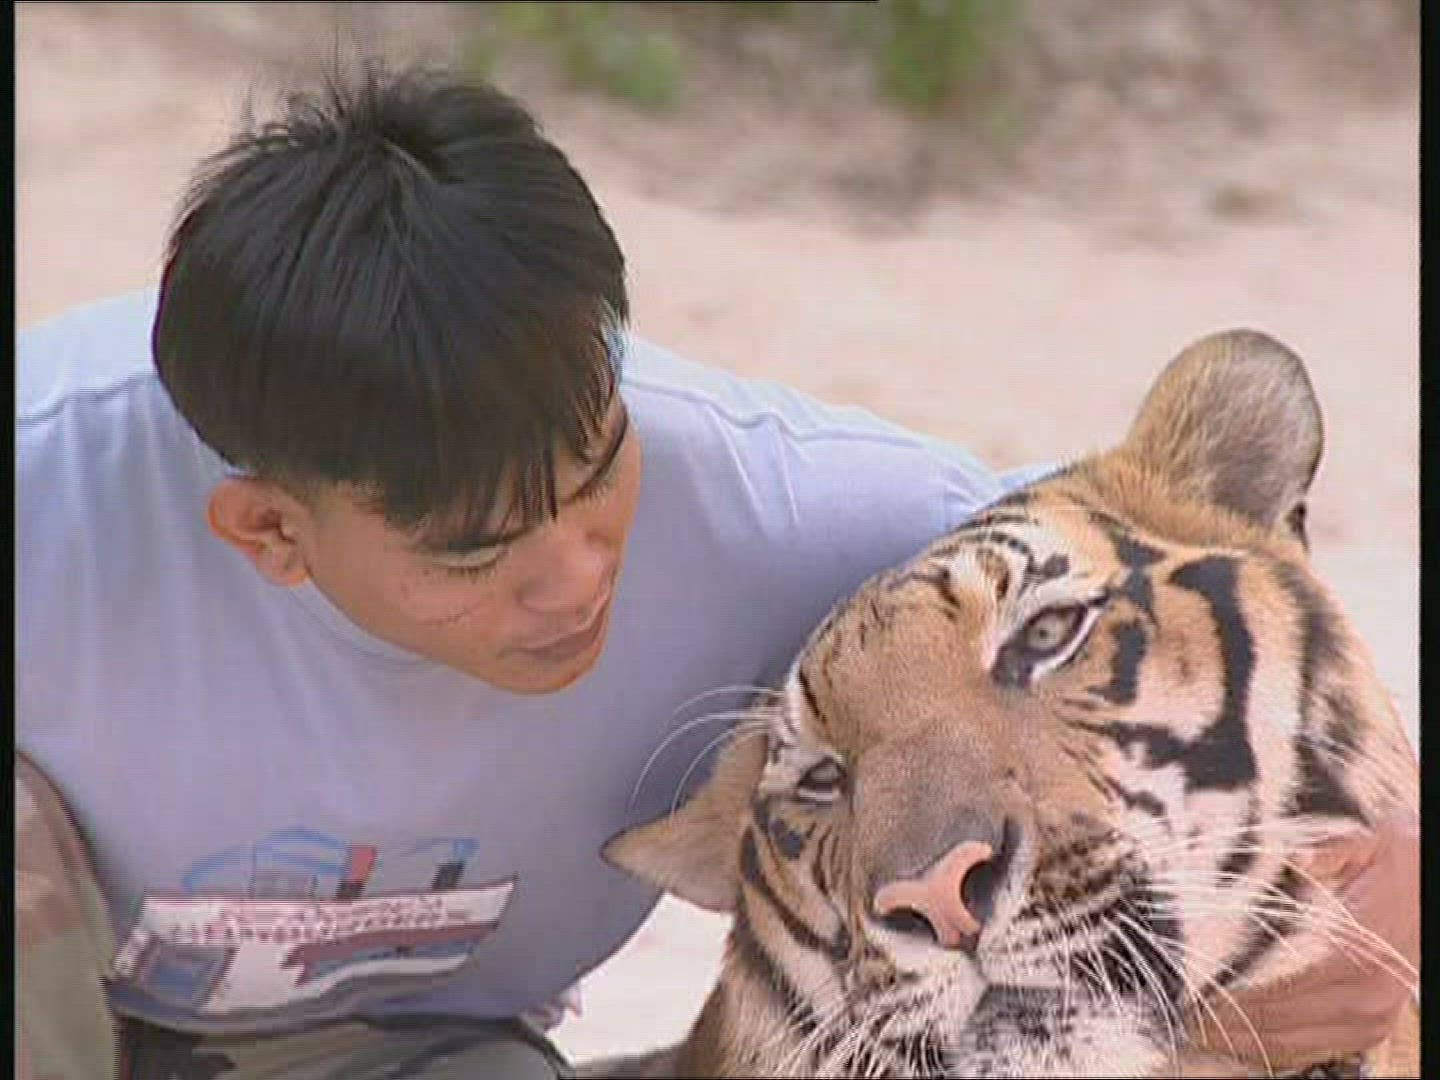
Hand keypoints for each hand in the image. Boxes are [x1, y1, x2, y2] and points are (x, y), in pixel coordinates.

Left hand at [1183, 806, 1418, 1071]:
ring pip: (1292, 1043)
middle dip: (1223, 1021)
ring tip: (1197, 1031)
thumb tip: (1293, 856)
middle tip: (1177, 1016)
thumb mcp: (1362, 842)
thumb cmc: (1394, 861)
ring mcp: (1372, 1015)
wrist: (1436, 884)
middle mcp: (1364, 992)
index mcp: (1352, 949)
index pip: (1274, 984)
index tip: (1184, 990)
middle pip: (1276, 1020)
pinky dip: (1275, 1051)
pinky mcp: (1373, 1027)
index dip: (1226, 992)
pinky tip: (1239, 1041)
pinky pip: (1315, 1051)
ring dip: (1242, 1042)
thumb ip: (1324, 850)